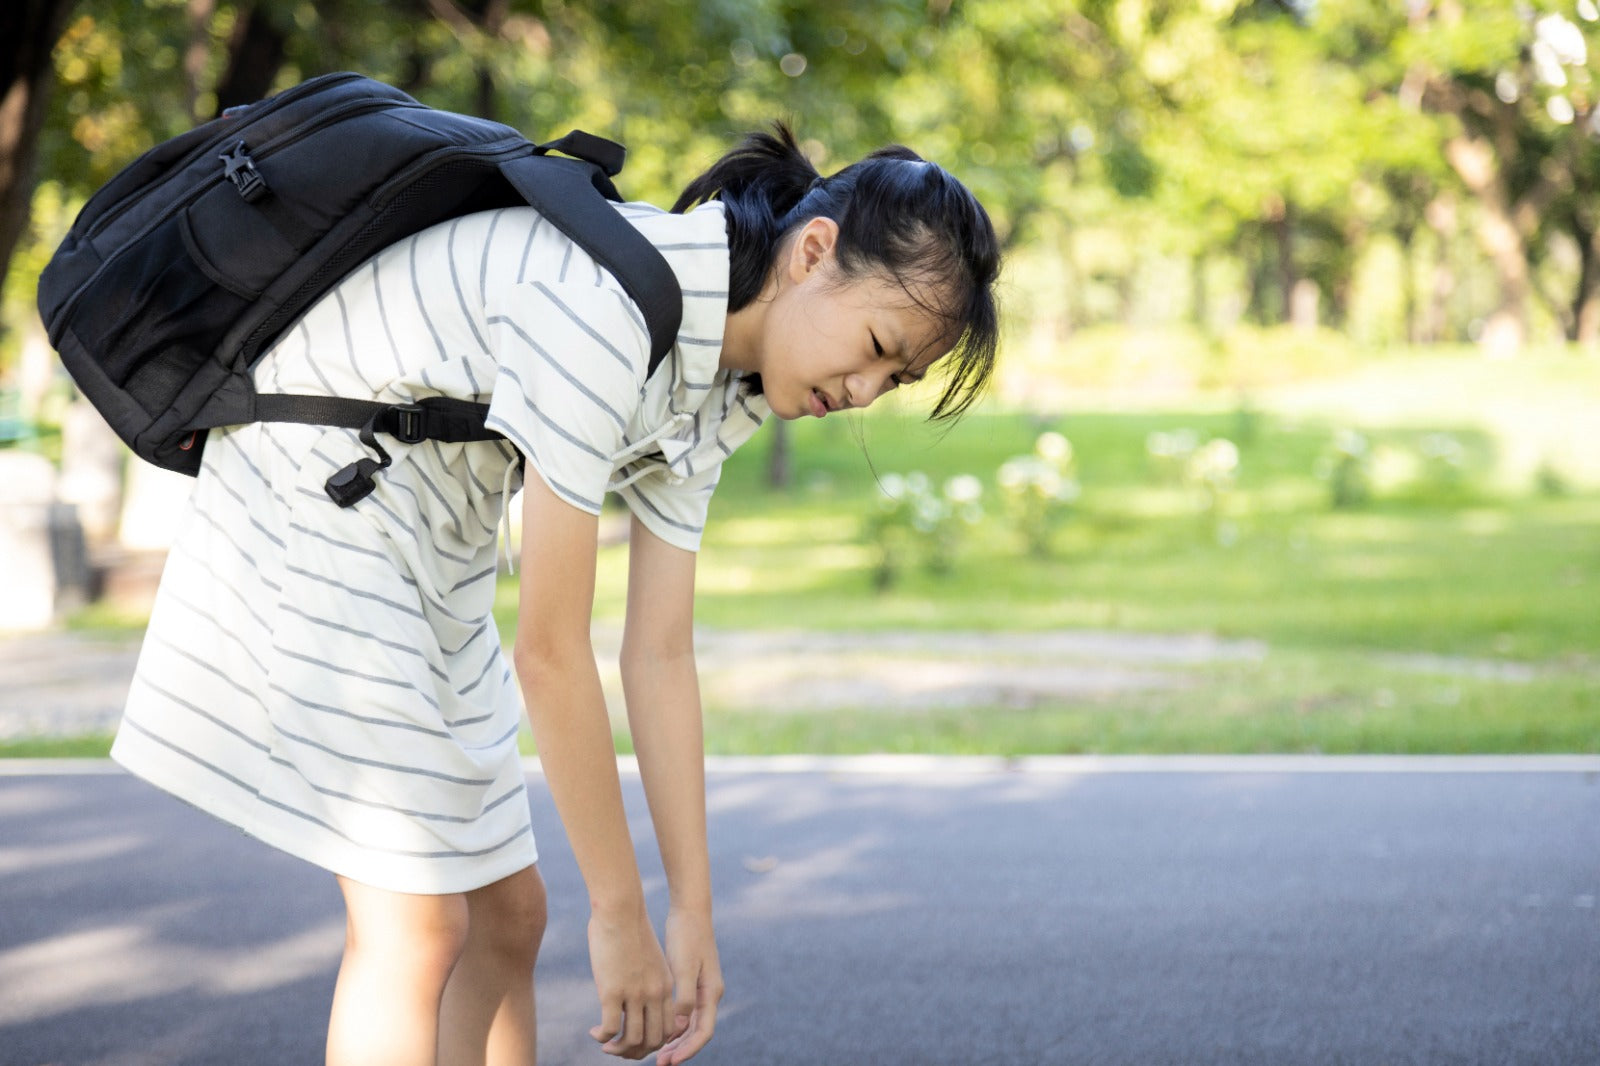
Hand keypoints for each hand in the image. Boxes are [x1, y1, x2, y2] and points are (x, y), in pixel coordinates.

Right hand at [588, 906, 674, 1058]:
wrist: (621, 910)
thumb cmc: (629, 928)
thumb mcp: (647, 956)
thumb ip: (646, 976)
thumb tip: (636, 988)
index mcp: (665, 985)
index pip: (669, 1027)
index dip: (654, 1041)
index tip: (637, 1038)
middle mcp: (654, 993)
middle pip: (654, 1040)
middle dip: (637, 1052)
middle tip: (619, 1049)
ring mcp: (635, 995)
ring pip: (633, 1040)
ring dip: (618, 1049)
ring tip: (606, 1045)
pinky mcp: (613, 992)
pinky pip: (611, 1029)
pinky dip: (603, 1037)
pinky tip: (595, 1032)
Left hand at [654, 908, 724, 1064]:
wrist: (690, 911)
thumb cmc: (687, 935)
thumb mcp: (685, 966)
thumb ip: (683, 997)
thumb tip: (678, 1026)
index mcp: (711, 992)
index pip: (703, 1032)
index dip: (688, 1050)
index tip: (670, 1061)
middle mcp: (708, 994)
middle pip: (696, 1032)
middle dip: (679, 1049)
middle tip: (659, 1063)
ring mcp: (701, 989)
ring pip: (689, 1024)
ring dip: (674, 1040)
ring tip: (654, 1053)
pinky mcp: (691, 982)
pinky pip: (682, 1011)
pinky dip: (670, 1023)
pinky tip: (654, 1028)